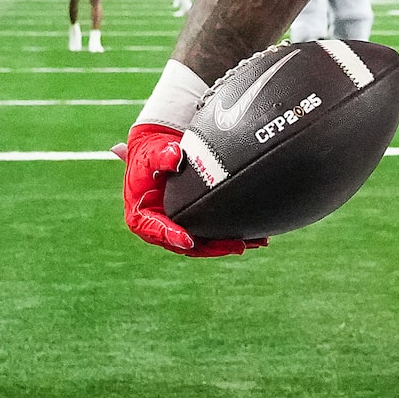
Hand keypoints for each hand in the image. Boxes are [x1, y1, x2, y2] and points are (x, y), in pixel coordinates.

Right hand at [116, 123, 261, 257]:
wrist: (159, 150)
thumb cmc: (150, 153)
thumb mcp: (150, 153)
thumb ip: (161, 156)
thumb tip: (174, 158)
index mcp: (142, 216)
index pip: (156, 230)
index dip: (172, 236)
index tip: (187, 239)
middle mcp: (161, 226)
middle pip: (187, 243)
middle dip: (212, 247)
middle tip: (236, 246)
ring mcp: (180, 227)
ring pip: (205, 243)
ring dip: (229, 244)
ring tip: (255, 243)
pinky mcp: (196, 223)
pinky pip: (214, 234)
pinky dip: (233, 236)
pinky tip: (257, 237)